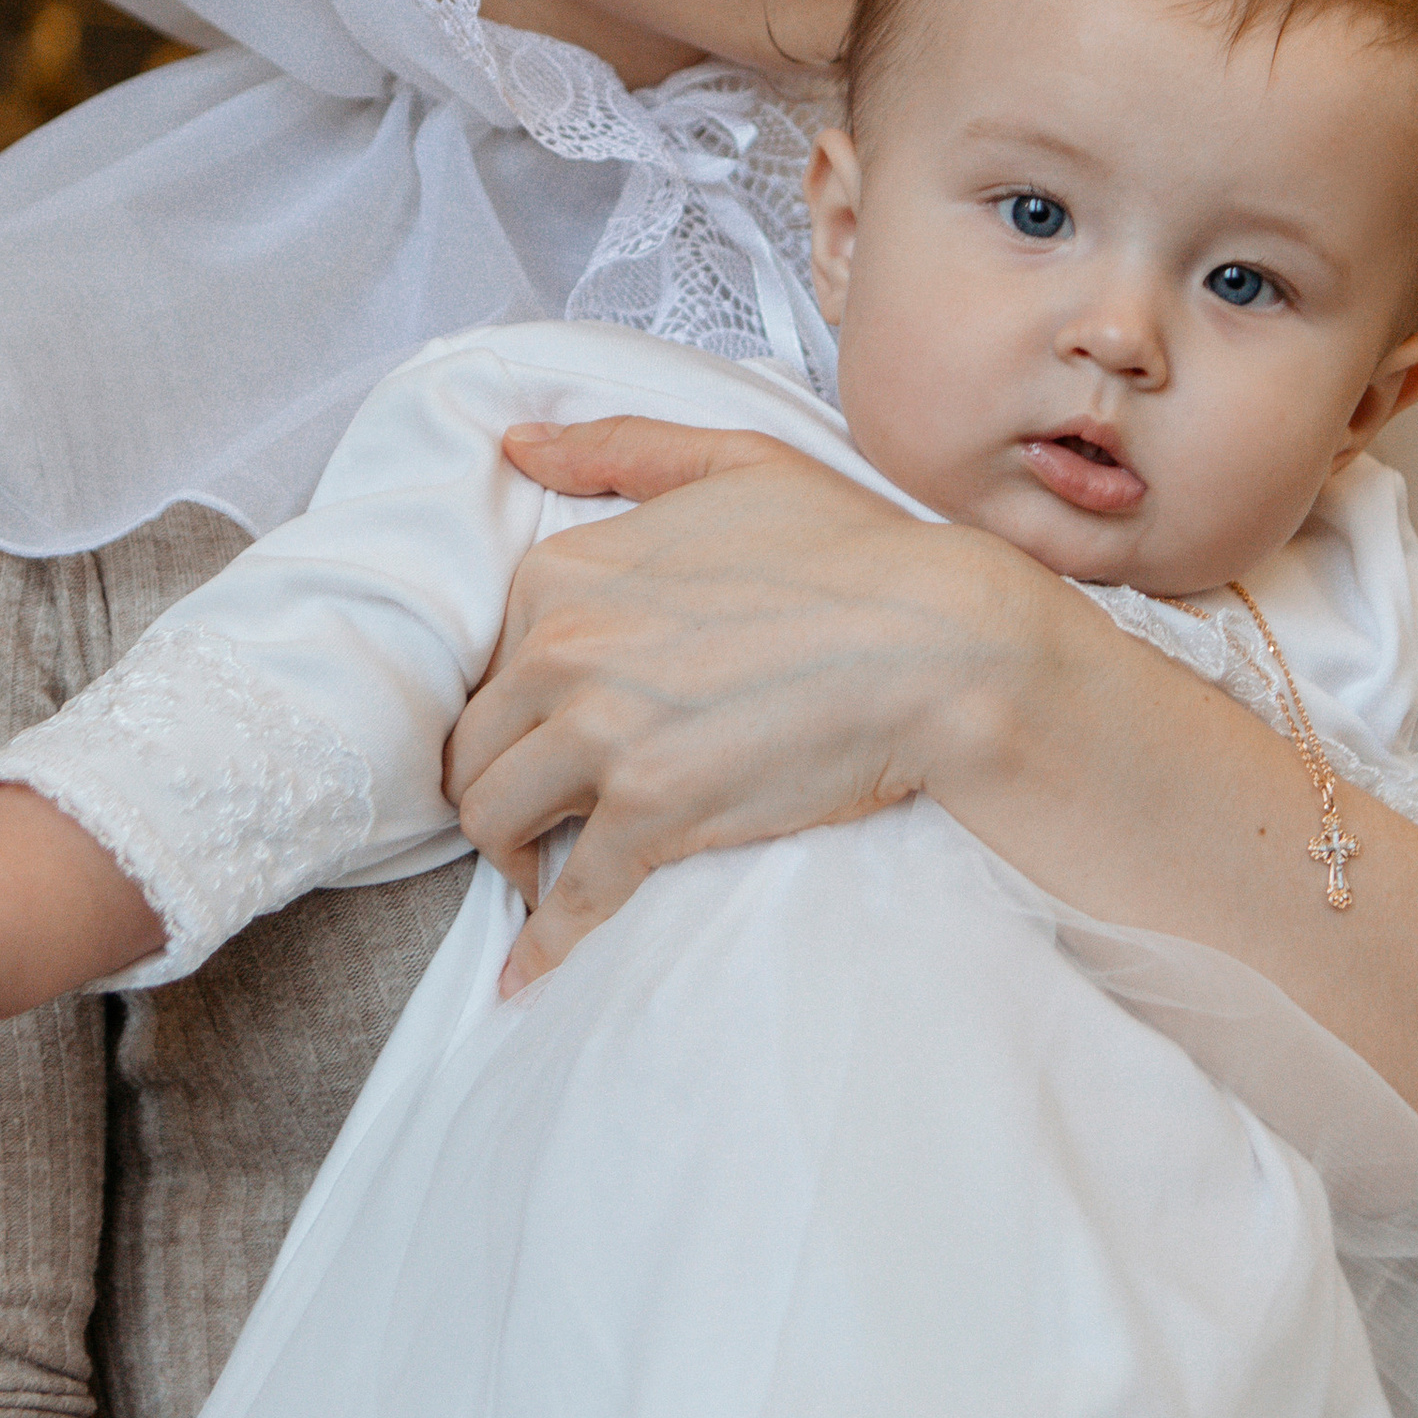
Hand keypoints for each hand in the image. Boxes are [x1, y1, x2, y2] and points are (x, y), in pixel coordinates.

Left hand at [446, 416, 1035, 990]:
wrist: (942, 643)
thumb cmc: (853, 550)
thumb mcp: (734, 462)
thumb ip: (616, 449)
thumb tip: (517, 441)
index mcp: (566, 571)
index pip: (485, 662)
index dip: (511, 709)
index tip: (542, 738)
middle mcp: (564, 648)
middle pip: (475, 746)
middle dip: (498, 784)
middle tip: (536, 815)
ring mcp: (604, 737)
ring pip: (496, 819)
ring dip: (513, 855)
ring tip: (543, 872)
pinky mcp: (653, 818)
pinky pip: (570, 900)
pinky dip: (542, 946)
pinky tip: (530, 976)